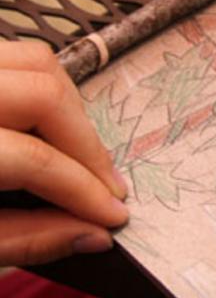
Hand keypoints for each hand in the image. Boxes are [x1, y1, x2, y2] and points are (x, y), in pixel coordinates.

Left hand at [0, 42, 127, 265]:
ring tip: (83, 153)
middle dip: (88, 144)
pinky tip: (50, 127)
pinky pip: (19, 59)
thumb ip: (25, 239)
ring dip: (72, 109)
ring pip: (39, 62)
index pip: (34, 158)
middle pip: (47, 94)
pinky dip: (47, 89)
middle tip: (107, 185)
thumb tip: (93, 234)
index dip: (82, 190)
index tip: (114, 215)